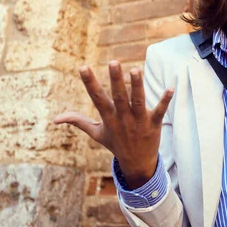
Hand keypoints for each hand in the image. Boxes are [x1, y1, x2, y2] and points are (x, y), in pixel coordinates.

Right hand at [53, 61, 173, 188]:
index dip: (90, 83)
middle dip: (116, 80)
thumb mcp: (96, 133)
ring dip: (138, 86)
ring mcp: (139, 121)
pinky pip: (160, 111)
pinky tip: (171, 88)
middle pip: (119, 97)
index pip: (97, 98)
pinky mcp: (154, 124)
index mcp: (108, 118)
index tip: (83, 67)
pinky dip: (166, 100)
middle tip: (113, 63)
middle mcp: (123, 118)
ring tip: (136, 70)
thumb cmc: (116, 143)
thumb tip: (55, 119)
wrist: (137, 164)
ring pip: (139, 101)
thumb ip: (78, 122)